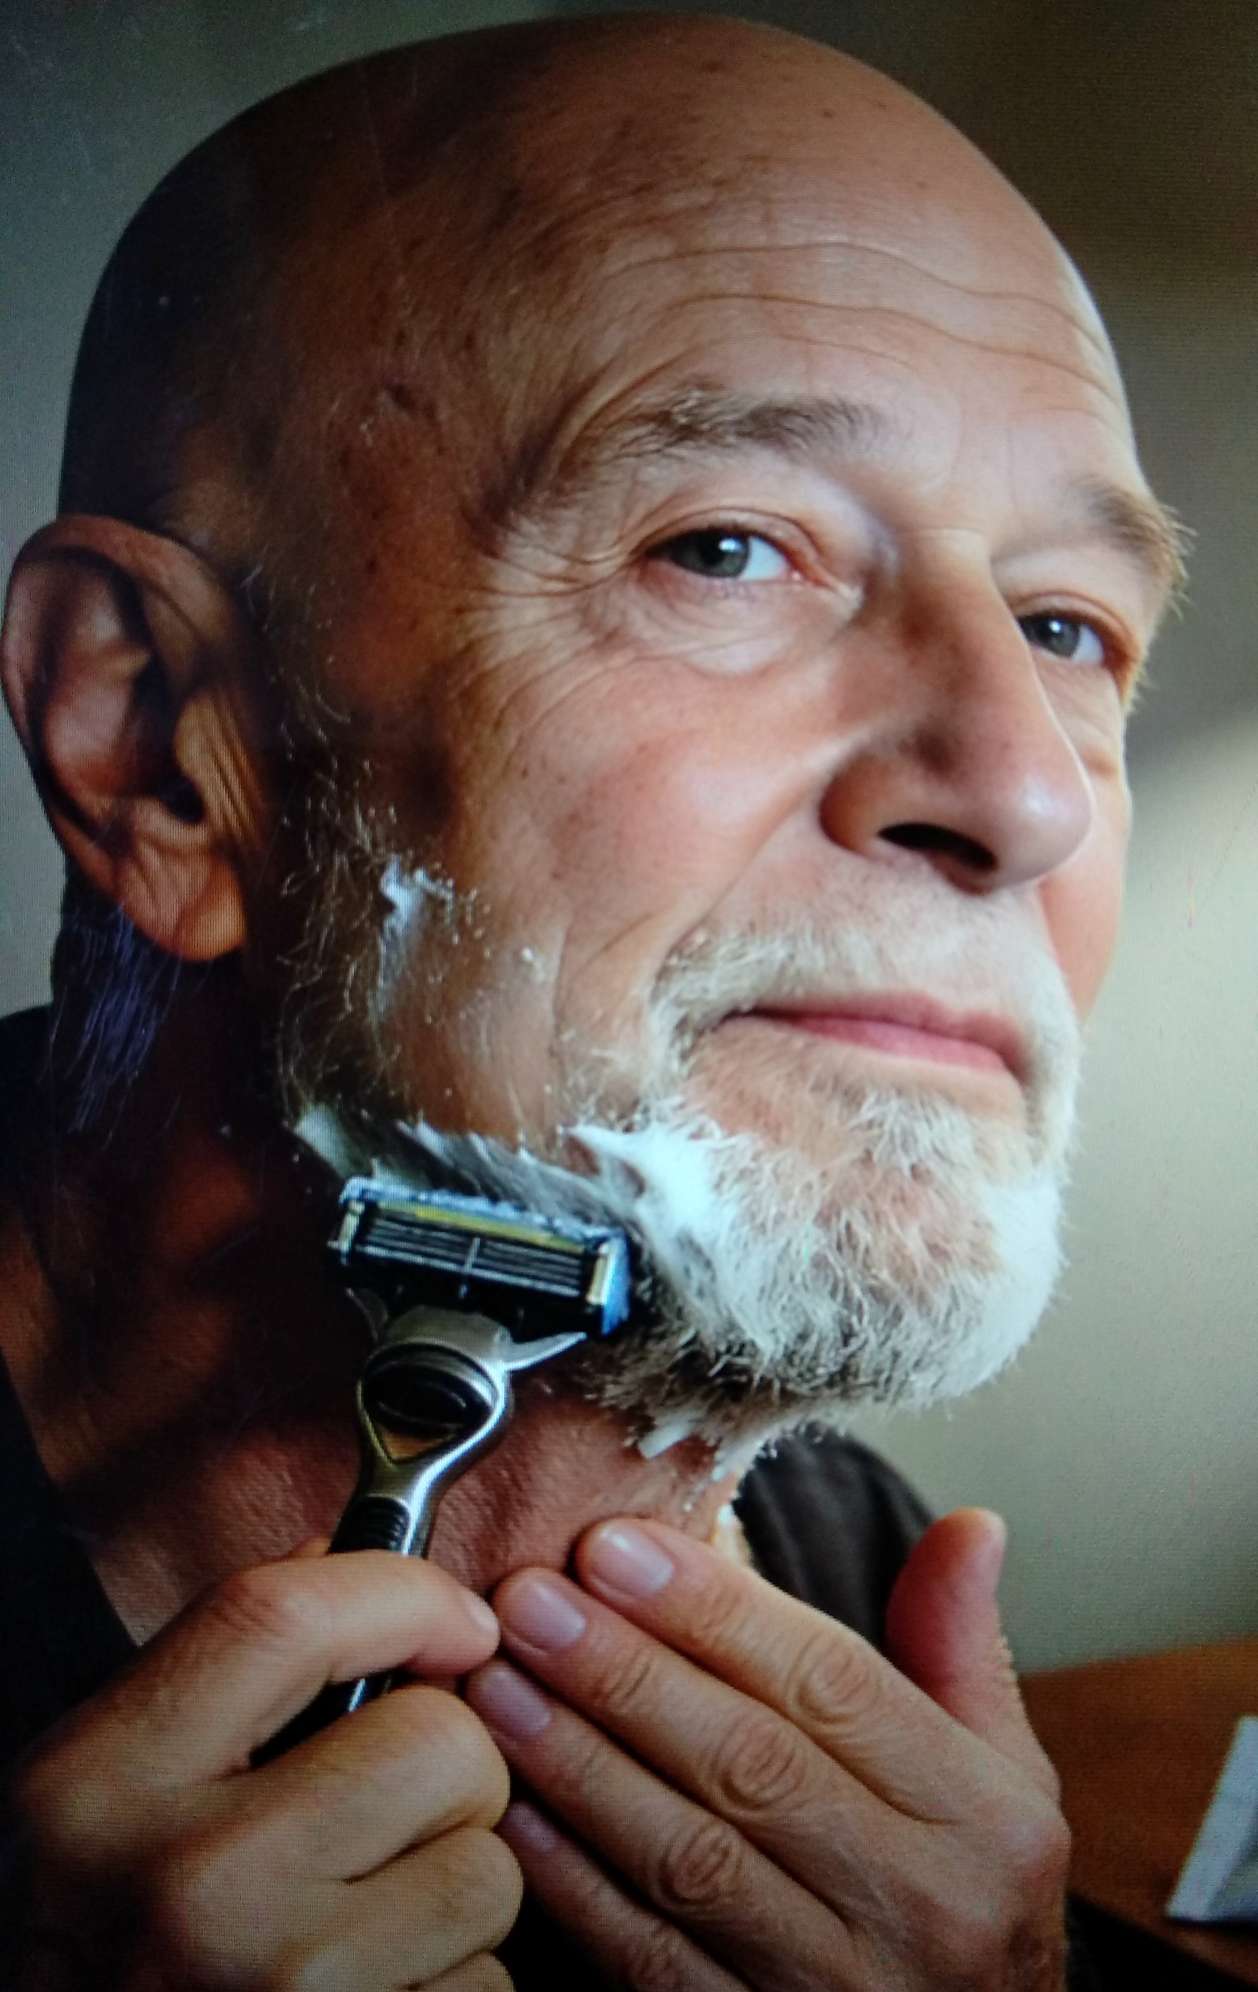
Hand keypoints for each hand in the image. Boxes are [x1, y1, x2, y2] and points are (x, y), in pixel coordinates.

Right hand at [11, 1548, 521, 1989]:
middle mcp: (193, 1880)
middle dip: (447, 1779)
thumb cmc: (98, 1951)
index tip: (458, 1623)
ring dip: (453, 1899)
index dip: (404, 1593)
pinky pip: (489, 1987)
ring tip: (365, 1928)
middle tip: (385, 1828)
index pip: (287, 1614)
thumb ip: (219, 1679)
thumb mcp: (100, 1800)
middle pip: (437, 1742)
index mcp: (109, 1780)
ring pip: (485, 1873)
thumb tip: (342, 1561)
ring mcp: (281, 1984)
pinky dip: (451, 1989)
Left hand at [465, 1508, 1067, 1989]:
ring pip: (688, 1860)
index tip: (617, 1544)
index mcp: (986, 1820)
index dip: (717, 1611)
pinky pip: (648, 1960)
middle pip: (751, 1765)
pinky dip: (572, 1881)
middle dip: (625, 1672)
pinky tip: (512, 1806)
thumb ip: (962, 1648)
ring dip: (578, 1763)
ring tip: (496, 1681)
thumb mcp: (1005, 1776)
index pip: (835, 1686)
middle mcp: (922, 1908)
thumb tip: (967, 1524)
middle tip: (528, 1598)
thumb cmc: (972, 1896)